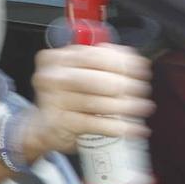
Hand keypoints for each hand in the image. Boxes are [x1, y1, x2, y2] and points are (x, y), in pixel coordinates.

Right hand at [25, 43, 153, 156]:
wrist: (42, 126)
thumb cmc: (65, 96)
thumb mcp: (76, 72)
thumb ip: (100, 60)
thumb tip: (132, 58)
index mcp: (57, 58)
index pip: (95, 55)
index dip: (123, 62)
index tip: (141, 69)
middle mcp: (52, 78)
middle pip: (99, 80)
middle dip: (127, 86)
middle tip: (142, 91)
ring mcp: (54, 102)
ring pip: (99, 103)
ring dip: (126, 107)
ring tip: (142, 108)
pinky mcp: (60, 124)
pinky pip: (95, 124)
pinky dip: (118, 127)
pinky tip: (132, 128)